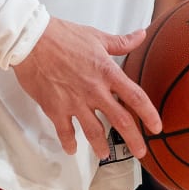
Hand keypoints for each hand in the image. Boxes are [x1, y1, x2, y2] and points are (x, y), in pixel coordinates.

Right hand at [12, 17, 161, 159]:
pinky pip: (65, 132)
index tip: (157, 127)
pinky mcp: (55, 108)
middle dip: (134, 140)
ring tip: (105, 155)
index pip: (135, 97)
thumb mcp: (96, 36)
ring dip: (101, 147)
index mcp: (107, 72)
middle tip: (141, 153)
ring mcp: (75, 102)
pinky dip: (69, 143)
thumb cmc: (63, 35)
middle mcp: (94, 90)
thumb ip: (121, 42)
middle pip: (121, 121)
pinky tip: (71, 149)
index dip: (149, 114)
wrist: (31, 39)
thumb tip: (141, 34)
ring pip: (94, 132)